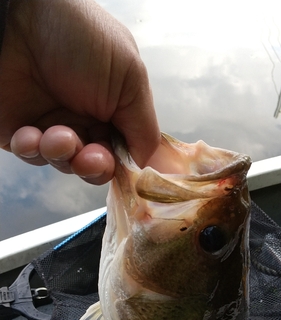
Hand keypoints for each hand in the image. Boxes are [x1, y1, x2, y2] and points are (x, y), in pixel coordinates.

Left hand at [0, 0, 159, 183]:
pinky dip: (32, 150)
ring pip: (64, 165)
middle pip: (96, 167)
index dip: (124, 166)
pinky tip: (31, 134)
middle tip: (89, 158)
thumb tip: (145, 166)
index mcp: (114, 111)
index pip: (124, 153)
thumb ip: (144, 126)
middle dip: (94, 167)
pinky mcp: (22, 133)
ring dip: (62, 155)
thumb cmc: (82, 37)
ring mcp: (52, 128)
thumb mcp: (130, 77)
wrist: (22, 18)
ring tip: (56, 136)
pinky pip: (31, 157)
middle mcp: (84, 122)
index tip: (123, 169)